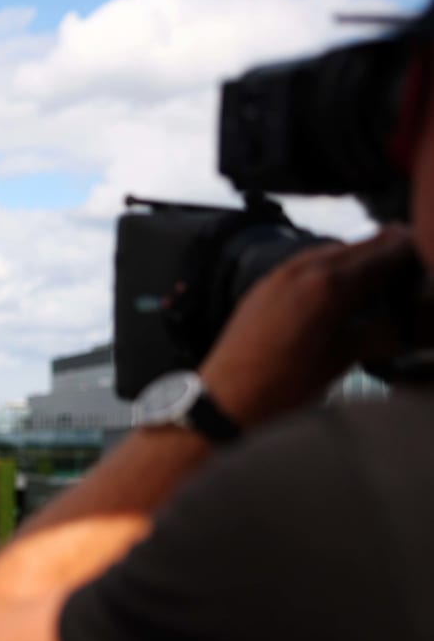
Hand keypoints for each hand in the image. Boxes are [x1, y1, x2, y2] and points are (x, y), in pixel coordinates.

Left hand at [200, 225, 422, 428]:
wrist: (226, 396)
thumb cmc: (283, 385)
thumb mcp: (344, 358)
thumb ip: (381, 332)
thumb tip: (407, 321)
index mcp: (329, 285)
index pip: (385, 253)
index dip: (412, 250)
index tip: (427, 251)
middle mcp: (303, 269)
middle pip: (361, 244)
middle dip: (390, 248)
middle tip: (414, 256)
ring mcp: (280, 274)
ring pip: (333, 250)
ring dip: (360, 255)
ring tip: (383, 271)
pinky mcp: (265, 284)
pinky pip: (307, 262)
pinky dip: (332, 265)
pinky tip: (341, 284)